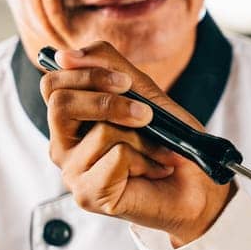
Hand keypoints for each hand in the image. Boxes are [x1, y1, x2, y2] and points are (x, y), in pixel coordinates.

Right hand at [40, 41, 231, 246]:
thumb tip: (66, 54)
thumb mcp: (146, 96)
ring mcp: (72, 172)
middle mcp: (63, 146)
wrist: (197, 186)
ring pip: (100, 131)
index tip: (126, 82)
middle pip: (60, 103)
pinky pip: (116, 158)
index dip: (88, 74)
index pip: (53, 83)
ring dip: (143, 138)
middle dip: (110, 101)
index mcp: (71, 120)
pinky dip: (146, 160)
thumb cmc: (169, 143)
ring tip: (157, 152)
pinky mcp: (88, 195)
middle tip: (146, 114)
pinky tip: (153, 171)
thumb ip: (112, 70)